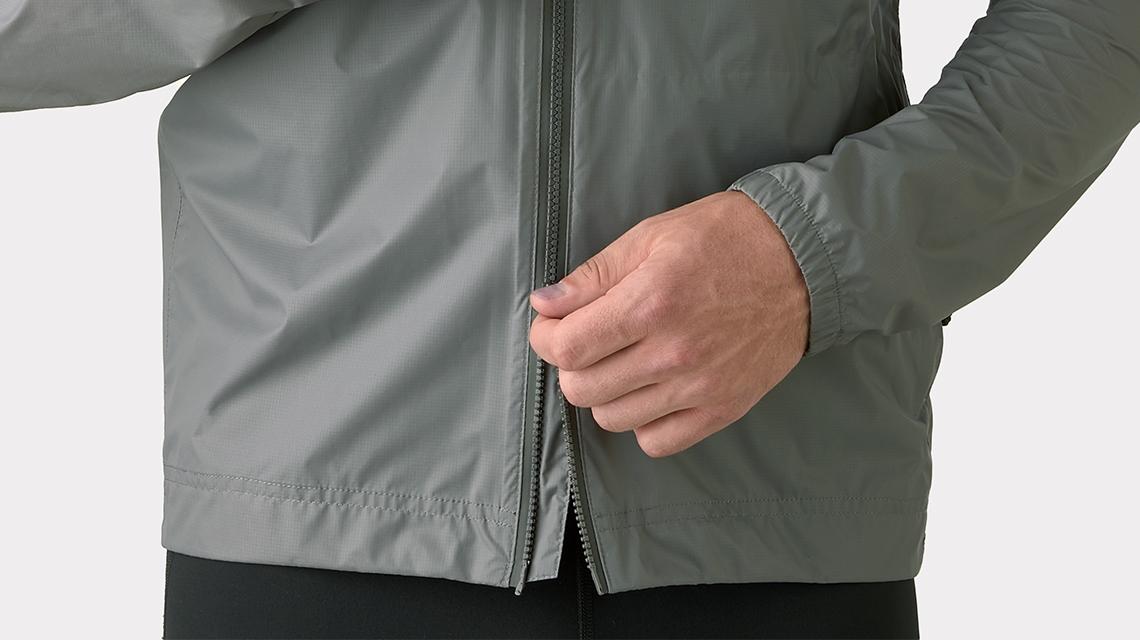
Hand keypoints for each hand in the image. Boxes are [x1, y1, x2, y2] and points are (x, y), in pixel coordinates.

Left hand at [528, 190, 808, 457]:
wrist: (803, 260)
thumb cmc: (725, 238)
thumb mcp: (652, 237)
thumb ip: (593, 276)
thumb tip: (544, 305)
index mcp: (650, 303)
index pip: (566, 348)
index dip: (546, 337)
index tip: (554, 325)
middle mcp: (673, 353)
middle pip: (582, 388)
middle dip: (572, 363)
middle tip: (588, 340)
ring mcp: (700, 386)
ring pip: (612, 419)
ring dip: (605, 392)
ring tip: (622, 362)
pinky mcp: (723, 408)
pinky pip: (657, 442)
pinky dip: (643, 422)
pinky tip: (651, 390)